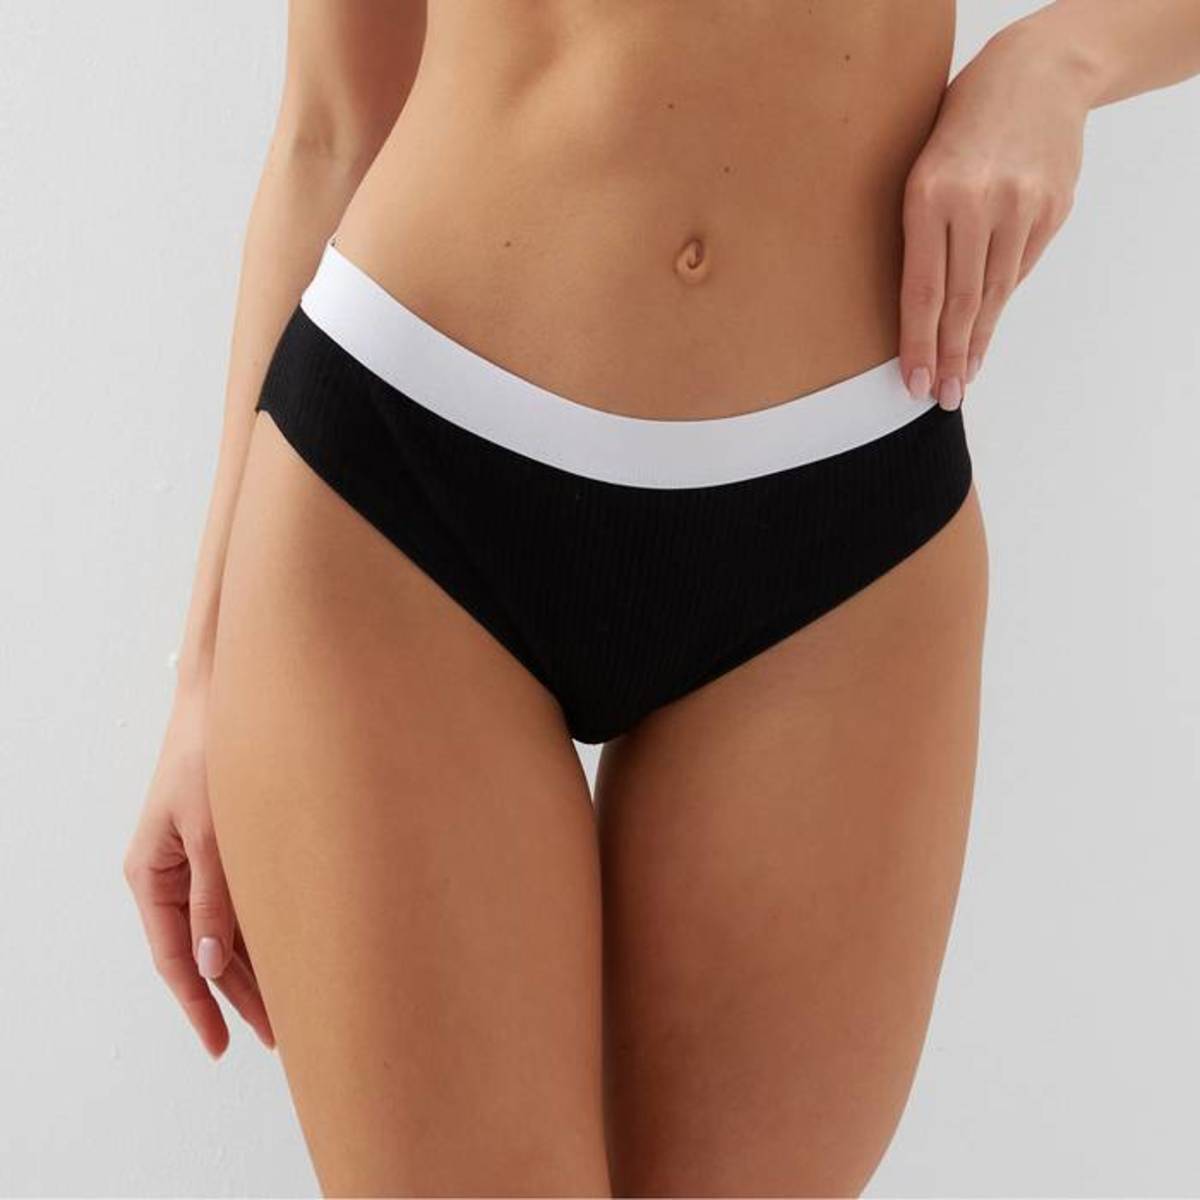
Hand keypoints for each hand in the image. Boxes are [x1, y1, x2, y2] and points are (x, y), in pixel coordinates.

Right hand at [122, 683, 273, 1058]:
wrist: (226, 703)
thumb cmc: (210, 758)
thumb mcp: (212, 832)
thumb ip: (214, 898)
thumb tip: (212, 963)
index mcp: (151, 875)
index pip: (175, 957)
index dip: (199, 1005)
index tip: (221, 1044)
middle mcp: (170, 876)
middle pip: (203, 952)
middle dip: (236, 995)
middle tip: (275, 1035)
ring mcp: (197, 864)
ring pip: (223, 931)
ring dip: (252, 968)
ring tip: (287, 1009)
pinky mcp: (223, 850)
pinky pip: (238, 903)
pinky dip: (259, 931)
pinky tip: (285, 955)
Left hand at [899, 21, 1090, 409]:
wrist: (1039, 73)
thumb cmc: (960, 124)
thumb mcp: (921, 168)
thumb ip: (922, 233)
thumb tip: (923, 309)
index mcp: (929, 195)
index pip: (923, 289)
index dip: (918, 343)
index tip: (915, 382)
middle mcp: (978, 203)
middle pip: (961, 301)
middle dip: (951, 356)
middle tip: (944, 398)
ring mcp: (1021, 207)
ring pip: (994, 292)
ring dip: (978, 340)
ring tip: (965, 376)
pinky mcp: (1053, 209)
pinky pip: (1020, 267)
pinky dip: (1001, 300)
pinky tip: (987, 327)